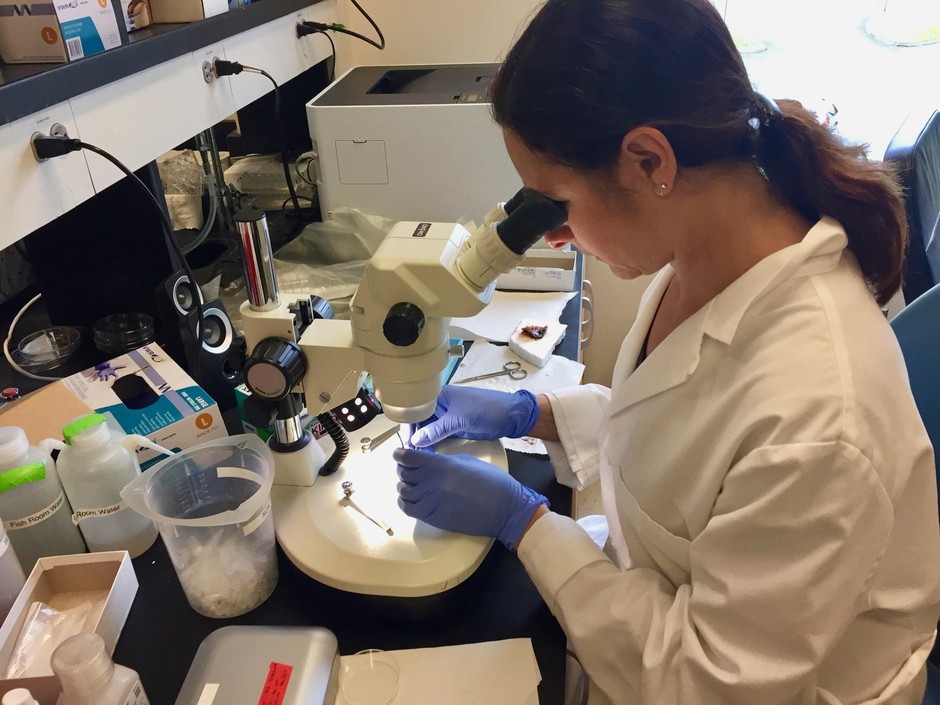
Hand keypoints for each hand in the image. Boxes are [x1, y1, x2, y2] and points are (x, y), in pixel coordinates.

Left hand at [394, 447, 547, 550]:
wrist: (504, 508)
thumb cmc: (491, 481)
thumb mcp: (467, 462)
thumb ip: (444, 461)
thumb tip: (428, 462)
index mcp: (442, 465)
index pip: (409, 458)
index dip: (400, 454)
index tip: (399, 454)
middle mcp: (433, 482)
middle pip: (404, 473)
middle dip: (403, 469)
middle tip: (408, 468)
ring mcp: (431, 501)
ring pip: (403, 491)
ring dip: (404, 485)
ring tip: (411, 484)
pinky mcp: (433, 517)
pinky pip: (408, 508)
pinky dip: (404, 502)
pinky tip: (410, 498)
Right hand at [409, 385, 538, 447]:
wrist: (511, 416)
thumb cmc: (485, 410)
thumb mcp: (459, 420)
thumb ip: (436, 430)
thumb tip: (415, 441)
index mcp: (439, 395)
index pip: (416, 410)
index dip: (409, 426)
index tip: (406, 444)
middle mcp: (441, 404)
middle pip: (421, 421)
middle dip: (416, 436)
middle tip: (412, 455)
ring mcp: (449, 416)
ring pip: (430, 429)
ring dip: (425, 441)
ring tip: (420, 457)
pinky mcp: (456, 426)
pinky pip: (440, 434)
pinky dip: (434, 443)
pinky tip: (431, 454)